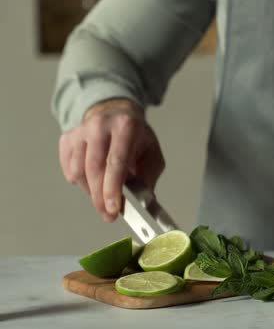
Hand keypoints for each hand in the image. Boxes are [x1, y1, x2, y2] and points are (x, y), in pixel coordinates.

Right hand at [58, 98, 164, 221]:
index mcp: (126, 127)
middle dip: (100, 197)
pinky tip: (93, 181)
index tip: (113, 209)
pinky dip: (80, 182)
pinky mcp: (67, 138)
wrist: (115, 112)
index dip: (113, 188)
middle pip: (94, 169)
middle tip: (108, 215)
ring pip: (79, 171)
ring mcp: (80, 130)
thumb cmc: (136, 137)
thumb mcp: (152, 153)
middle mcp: (100, 125)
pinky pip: (69, 168)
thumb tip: (142, 201)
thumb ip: (149, 176)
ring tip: (104, 193)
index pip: (116, 162)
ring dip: (91, 190)